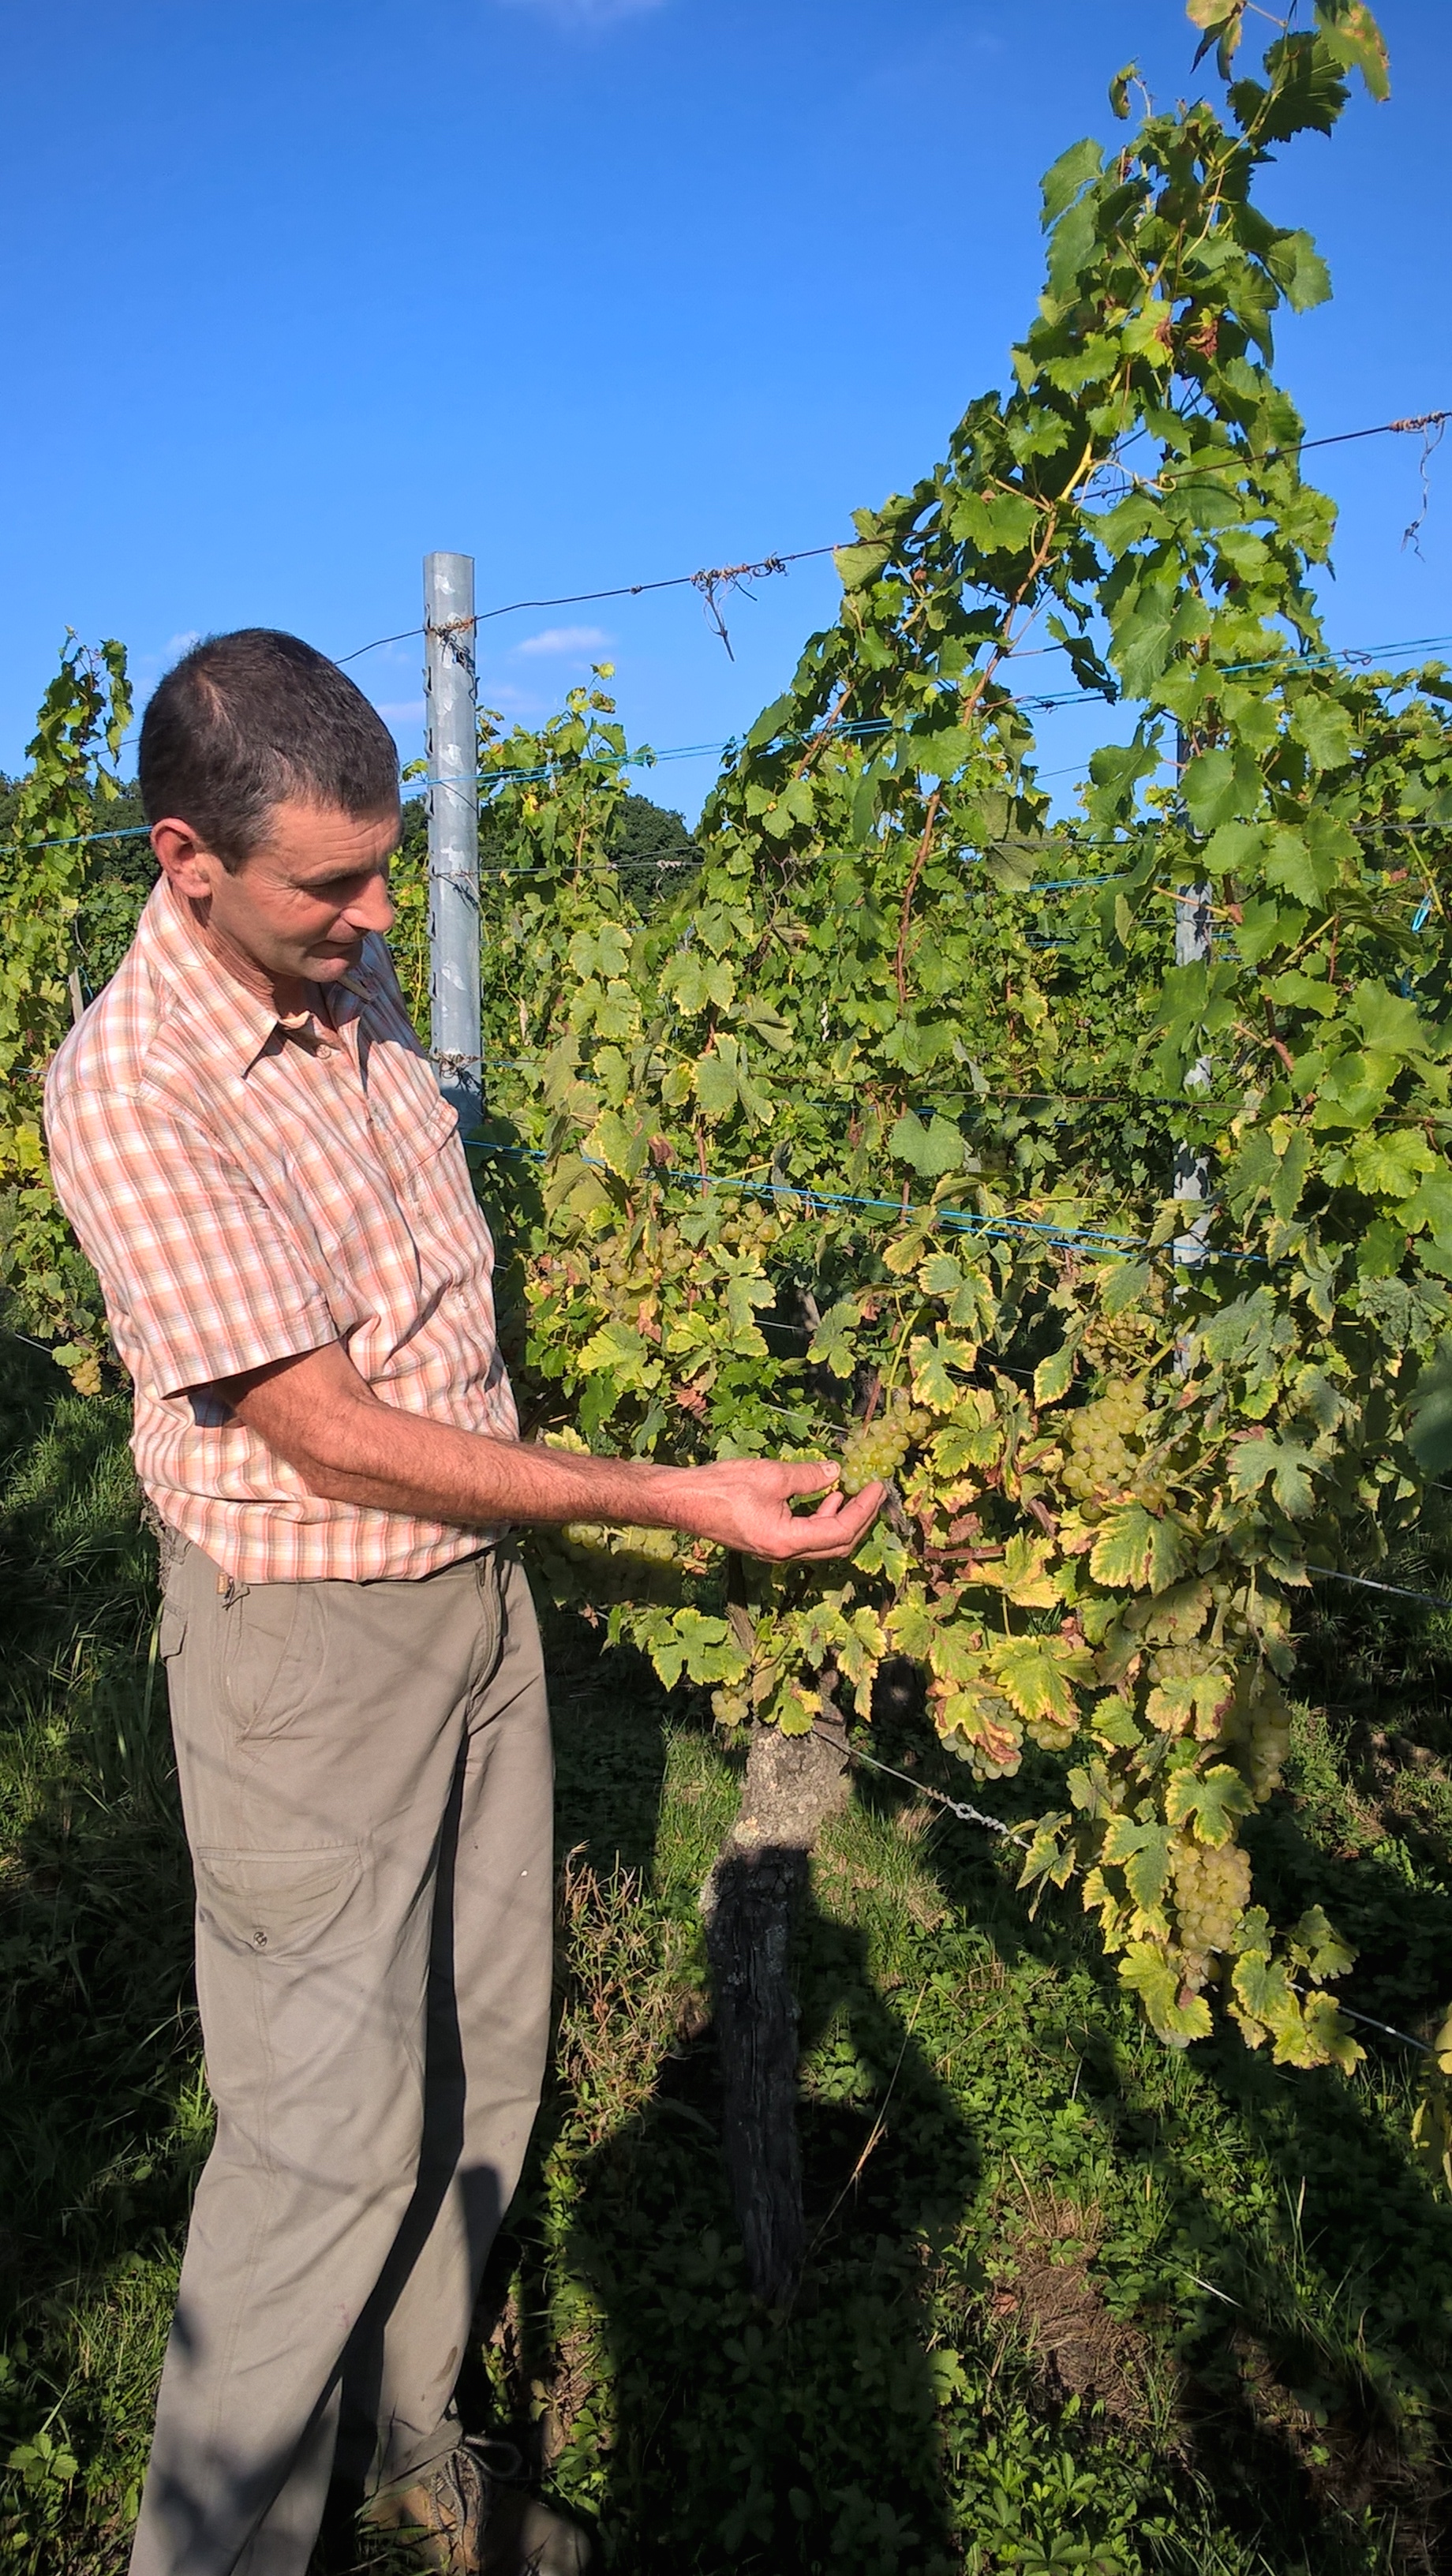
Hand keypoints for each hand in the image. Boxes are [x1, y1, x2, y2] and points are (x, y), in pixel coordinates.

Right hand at [668, 1458, 884, 1561]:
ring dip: (842, 1519)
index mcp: (787, 1541)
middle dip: (860, 1519)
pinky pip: (805, 1537)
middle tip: (874, 1494)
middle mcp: (784, 1554)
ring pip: (821, 1544)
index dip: (864, 1510)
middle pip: (836, 1545)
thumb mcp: (771, 1475)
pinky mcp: (767, 1543)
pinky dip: (821, 1519)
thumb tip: (837, 1472)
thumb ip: (808, 1476)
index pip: (840, 1531)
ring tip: (852, 1492)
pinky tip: (825, 1497)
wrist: (683, 1501)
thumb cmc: (723, 1487)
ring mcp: (775, 1551)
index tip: (878, 1486)